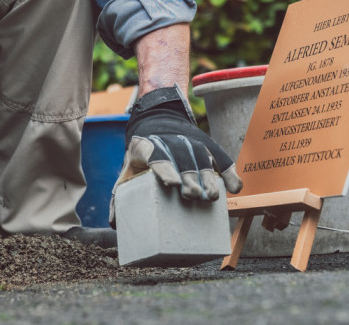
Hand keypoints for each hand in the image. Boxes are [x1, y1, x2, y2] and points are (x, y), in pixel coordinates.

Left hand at [123, 87, 241, 200]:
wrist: (157, 123)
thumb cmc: (141, 157)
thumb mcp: (127, 170)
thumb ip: (119, 196)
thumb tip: (114, 224)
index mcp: (146, 146)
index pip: (155, 154)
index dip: (164, 168)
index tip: (172, 184)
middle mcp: (170, 140)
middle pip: (182, 156)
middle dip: (188, 176)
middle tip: (192, 196)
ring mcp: (191, 141)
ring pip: (202, 156)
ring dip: (208, 176)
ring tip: (211, 197)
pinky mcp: (207, 145)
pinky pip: (221, 157)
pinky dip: (229, 171)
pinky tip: (234, 188)